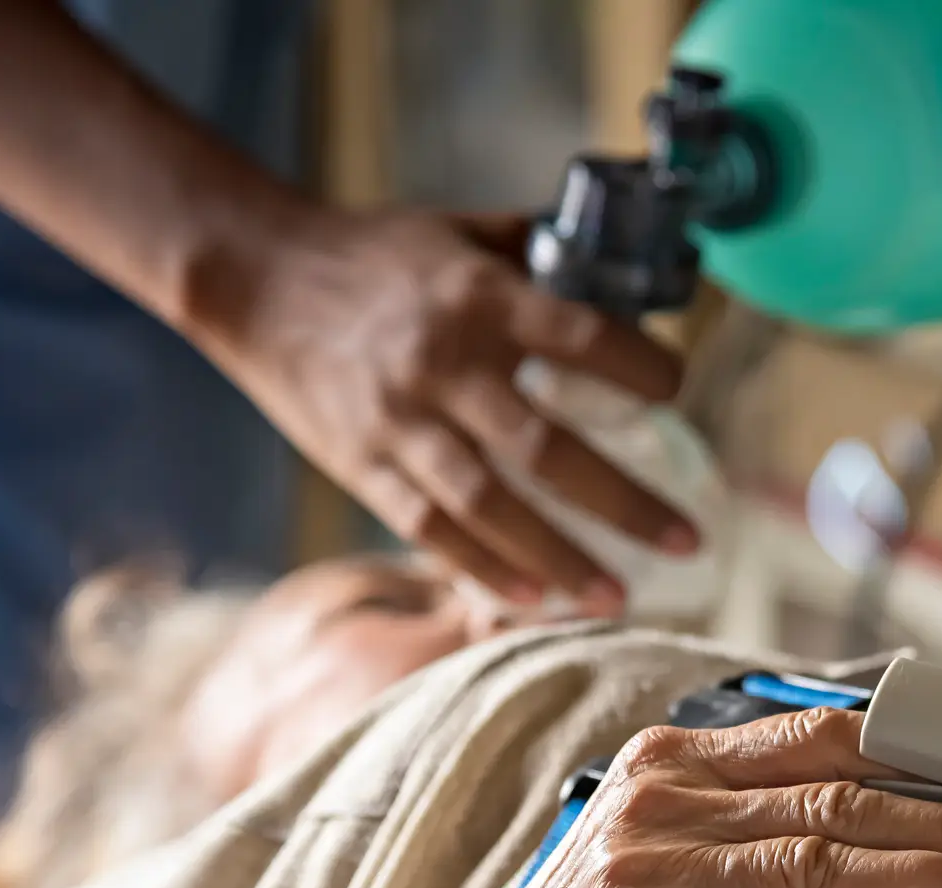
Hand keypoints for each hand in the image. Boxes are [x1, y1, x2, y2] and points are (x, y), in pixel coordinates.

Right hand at [195, 208, 693, 606]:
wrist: (255, 277)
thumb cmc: (371, 254)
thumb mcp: (459, 232)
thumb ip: (534, 254)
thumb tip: (618, 270)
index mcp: (477, 297)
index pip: (579, 337)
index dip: (637, 369)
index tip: (676, 393)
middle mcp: (443, 363)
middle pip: (546, 448)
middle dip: (623, 502)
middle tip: (686, 540)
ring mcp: (400, 422)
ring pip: (491, 505)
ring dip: (560, 558)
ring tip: (616, 597)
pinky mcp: (362, 464)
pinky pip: (430, 529)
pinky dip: (484, 568)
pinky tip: (534, 601)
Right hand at [421, 707, 941, 887]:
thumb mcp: (661, 850)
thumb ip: (752, 815)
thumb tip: (889, 805)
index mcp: (670, 762)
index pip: (825, 736)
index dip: (929, 751)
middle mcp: (659, 803)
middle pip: (838, 794)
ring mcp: (646, 876)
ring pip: (815, 859)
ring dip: (924, 869)